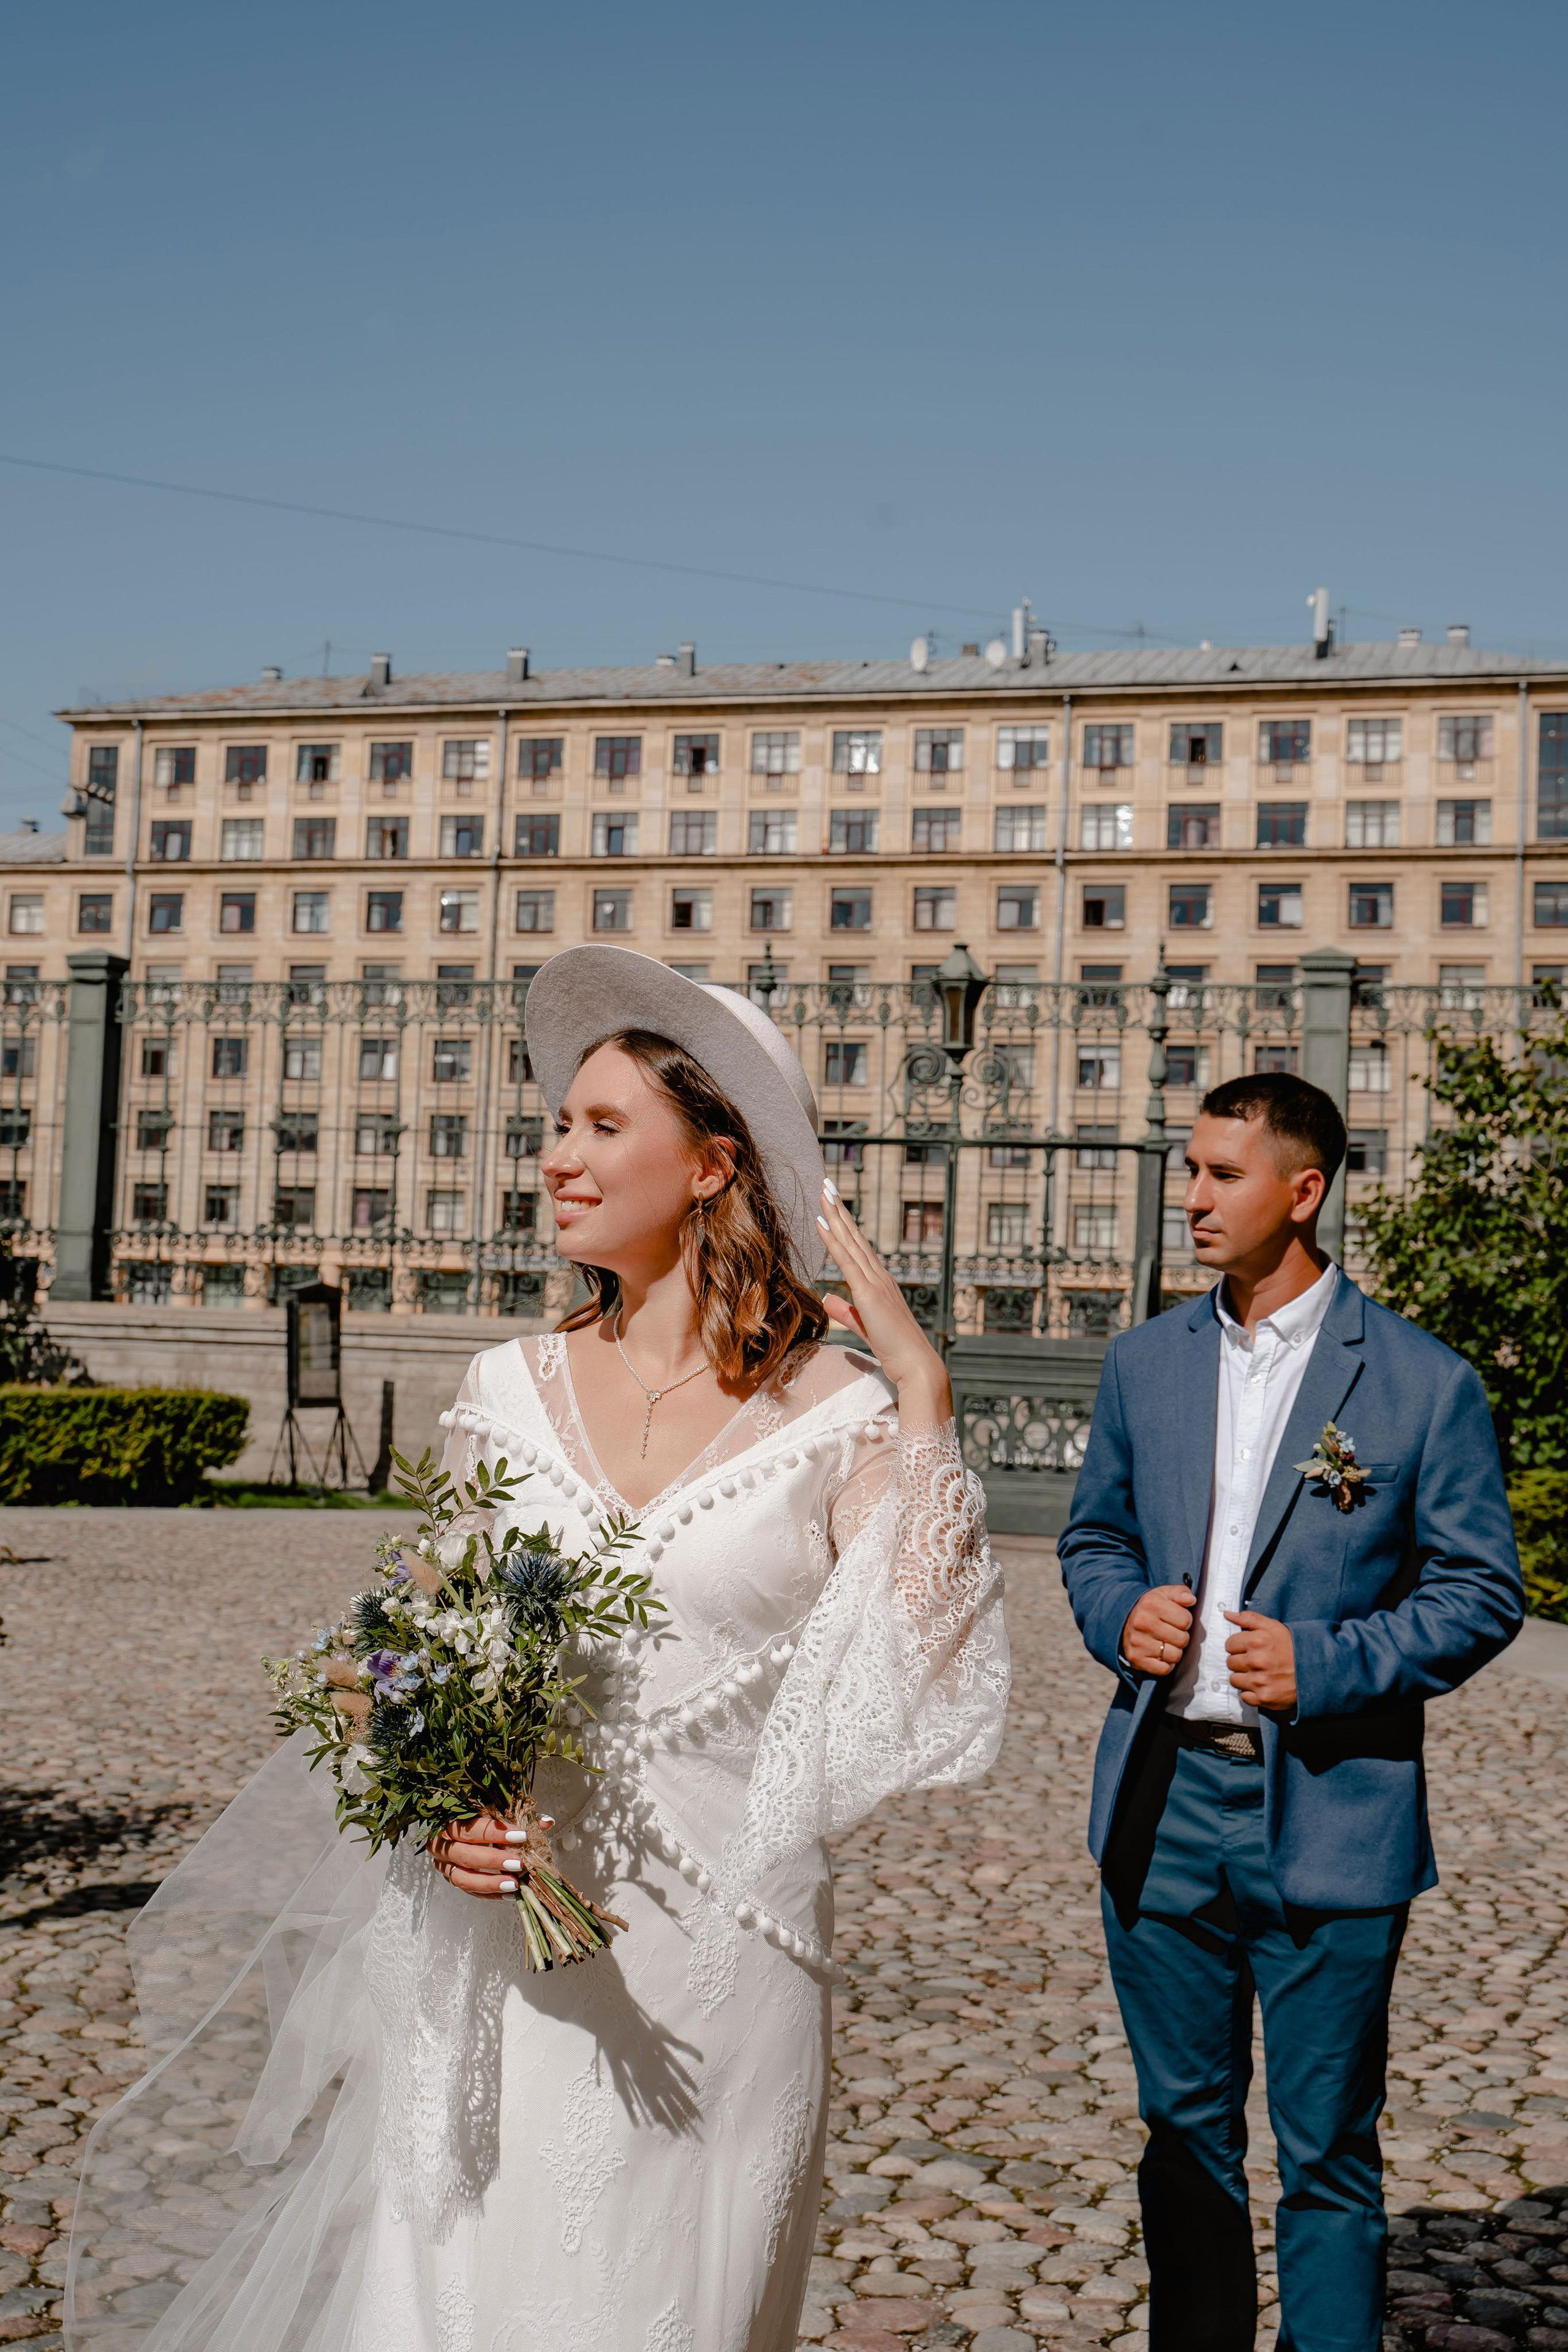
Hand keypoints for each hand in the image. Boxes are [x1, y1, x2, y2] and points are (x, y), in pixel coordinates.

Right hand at [429, 1810, 554, 1900]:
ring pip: (462, 1878)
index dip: (495, 1832)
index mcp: (449, 1821)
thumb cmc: (478, 1818)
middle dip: (493, 1860)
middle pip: (464, 1855)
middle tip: (518, 1863)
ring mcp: (444, 1865)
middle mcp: (441, 1844)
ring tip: (514, 1884)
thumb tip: (546, 1822)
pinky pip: (469, 1891)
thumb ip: (518, 1817)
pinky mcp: (451, 1879)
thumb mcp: (495, 1813)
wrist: (457, 1830)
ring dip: (489, 1882)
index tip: (520, 1835)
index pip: (471, 1827)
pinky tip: (510, 1893)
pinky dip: (490, 1894)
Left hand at [817, 1179, 951, 1426]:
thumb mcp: (864, 1325)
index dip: (844, 1223)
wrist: (915, 1363)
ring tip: (823, 1192)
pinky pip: (847, 1260)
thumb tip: (827, 1298)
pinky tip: (822, 1222)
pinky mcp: (869, 1293)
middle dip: (839, 1208)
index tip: (832, 1202)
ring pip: (851, 1241)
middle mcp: (879, 1276)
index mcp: (879, 1282)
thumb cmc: (894, 1349)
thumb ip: (846, 1311)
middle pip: (854, 1235)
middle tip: (827, 1183)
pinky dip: (833, 1240)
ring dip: (835, 1215)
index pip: (857, 1246)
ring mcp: (875, 1281)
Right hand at [1121, 1584, 1196, 1676]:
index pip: (1186, 1620)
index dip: (1185, 1620)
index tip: (1176, 1619)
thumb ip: (1181, 1592)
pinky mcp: (1136, 1658)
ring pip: (1175, 1655)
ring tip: (1166, 1643)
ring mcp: (1137, 1642)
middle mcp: (1142, 1622)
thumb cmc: (1151, 1608)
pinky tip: (1160, 1654)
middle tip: (1171, 1632)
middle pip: (1182, 1639)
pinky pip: (1164, 1669)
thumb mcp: (1165, 1594)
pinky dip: (1166, 1665)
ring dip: (1174, 1651)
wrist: (1124, 1620)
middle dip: (1181, 1636)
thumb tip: (1191, 1600)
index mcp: (1151, 1604)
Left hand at [1223, 1611, 1296, 1711]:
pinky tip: (1263, 1685)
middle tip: (1256, 1661)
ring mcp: (1259, 1681)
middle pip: (1230, 1662)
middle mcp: (1256, 1661)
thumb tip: (1227, 1614)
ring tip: (1259, 1673)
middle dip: (1240, 1661)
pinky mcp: (1264, 1698)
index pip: (1229, 1644)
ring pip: (1234, 1680)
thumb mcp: (1273, 1627)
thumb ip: (1249, 1618)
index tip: (1249, 1648)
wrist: (1315, 1671)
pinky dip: (1251, 1692)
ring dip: (1244, 1677)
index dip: (1239, 1646)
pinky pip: (1244, 1696)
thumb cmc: (1293, 1647)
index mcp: (1257, 1641)